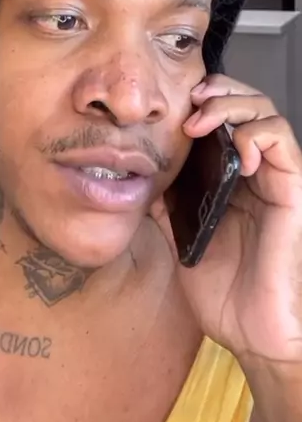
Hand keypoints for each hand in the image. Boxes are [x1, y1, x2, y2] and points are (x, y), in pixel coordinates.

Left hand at [150, 74, 301, 365]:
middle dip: (219, 91)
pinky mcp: (291, 192)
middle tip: (192, 100)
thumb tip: (135, 168)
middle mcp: (253, 170)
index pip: (224, 115)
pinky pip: (283, 144)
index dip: (205, 97)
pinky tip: (236, 153)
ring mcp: (273, 178)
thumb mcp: (178, 230)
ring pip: (267, 114)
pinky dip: (258, 135)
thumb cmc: (219, 284)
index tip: (177, 101)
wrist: (248, 329)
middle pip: (248, 104)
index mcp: (227, 174)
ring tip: (204, 122)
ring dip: (234, 106)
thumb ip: (166, 197)